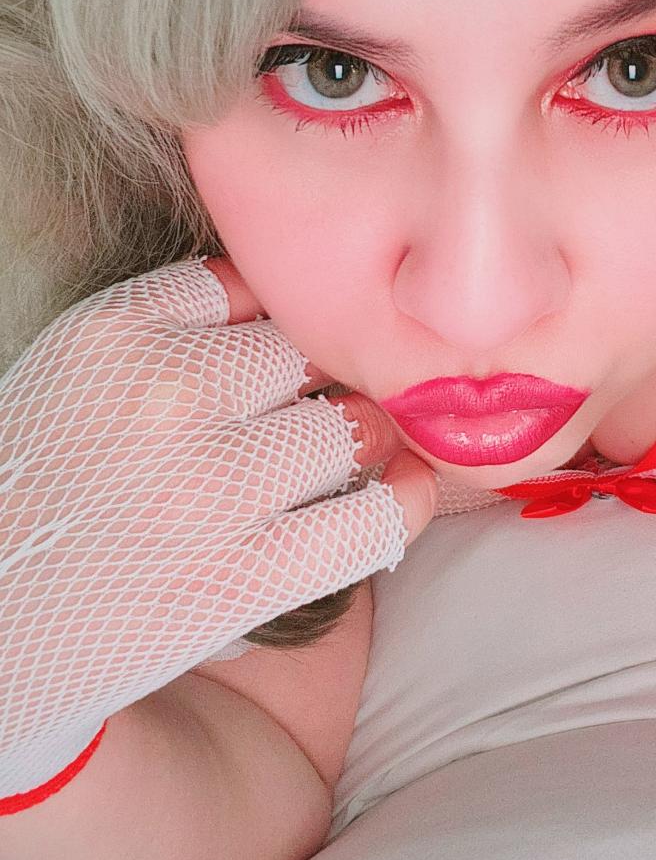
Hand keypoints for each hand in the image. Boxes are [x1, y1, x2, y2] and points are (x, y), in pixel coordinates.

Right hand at [0, 253, 437, 799]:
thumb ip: (175, 309)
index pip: (252, 288)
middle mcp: (167, 397)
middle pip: (311, 354)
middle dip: (327, 380)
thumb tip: (280, 283)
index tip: (281, 359)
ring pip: (351, 425)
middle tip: (318, 413)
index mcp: (116, 334)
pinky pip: (373, 518)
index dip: (279, 326)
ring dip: (362, 439)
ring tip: (342, 458)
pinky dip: (404, 501)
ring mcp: (211, 487)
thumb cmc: (48, 484)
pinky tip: (401, 491)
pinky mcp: (246, 576)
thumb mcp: (78, 367)